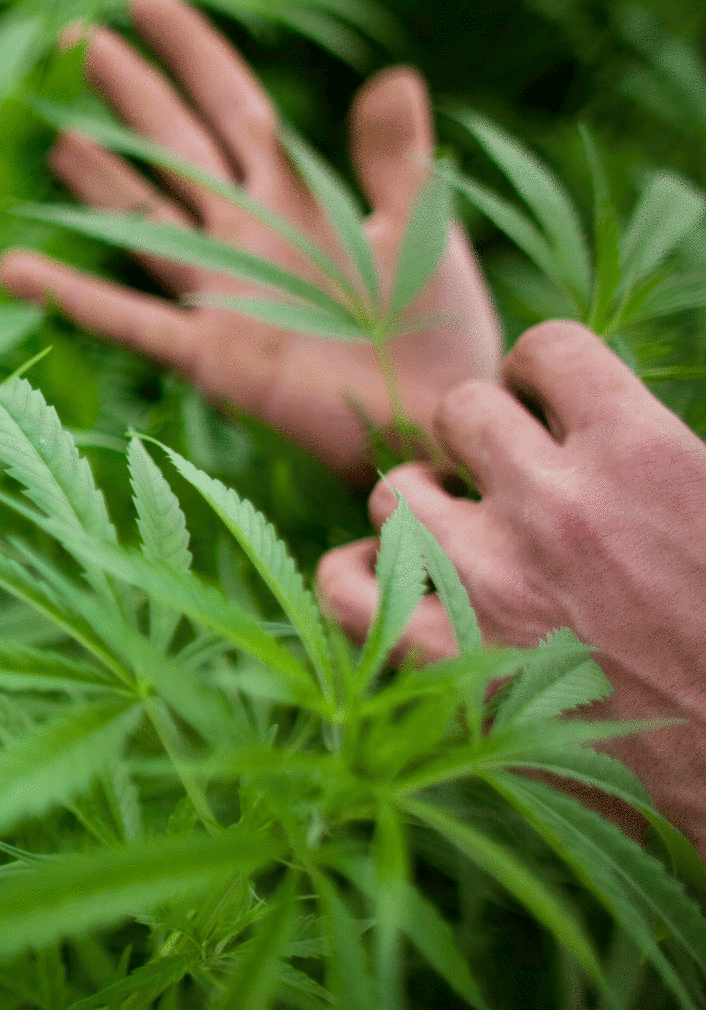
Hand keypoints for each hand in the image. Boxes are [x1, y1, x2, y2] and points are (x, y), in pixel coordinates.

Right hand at [0, 0, 502, 484]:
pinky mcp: (209, 356)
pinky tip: (14, 269)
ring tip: (52, 132)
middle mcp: (247, 236)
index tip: (145, 0)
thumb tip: (394, 73)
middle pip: (174, 148)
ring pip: (142, 219)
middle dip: (130, 92)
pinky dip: (71, 294)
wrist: (440, 419)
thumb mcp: (421, 228)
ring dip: (98, 177)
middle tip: (79, 38)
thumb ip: (394, 157)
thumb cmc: (439, 330)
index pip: (231, 106)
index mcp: (299, 197)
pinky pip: (127, 319)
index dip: (190, 52)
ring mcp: (221, 294)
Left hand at [317, 321, 705, 846]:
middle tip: (511, 485)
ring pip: (394, 491)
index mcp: (642, 452)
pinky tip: (393, 586)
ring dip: (422, 506)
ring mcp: (485, 581)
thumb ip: (663, 456)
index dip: (546, 375)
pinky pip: (345, 587)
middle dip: (481, 440)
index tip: (554, 410)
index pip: (550, 349)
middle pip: (459, 412)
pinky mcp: (444, 661)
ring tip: (459, 538)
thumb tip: (622, 430)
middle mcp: (551, 502)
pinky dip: (357, 579)